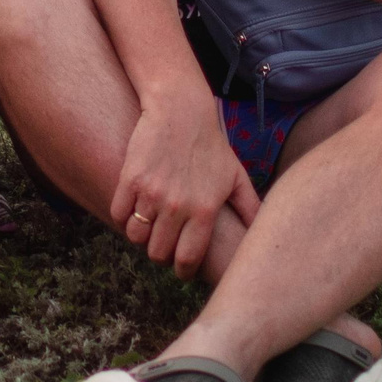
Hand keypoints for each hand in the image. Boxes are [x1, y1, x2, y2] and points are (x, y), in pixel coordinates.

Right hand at [111, 91, 261, 279]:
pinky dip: (123, 217)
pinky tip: (133, 209)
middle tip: (164, 246)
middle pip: (158, 252)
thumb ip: (249, 208)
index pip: (188, 258)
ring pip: (136, 236)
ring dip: (140, 236)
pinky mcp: (130, 179)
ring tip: (148, 227)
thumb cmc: (211, 145)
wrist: (181, 111)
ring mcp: (151, 193)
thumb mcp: (236, 176)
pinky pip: (118, 214)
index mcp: (204, 211)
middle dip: (161, 254)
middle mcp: (177, 206)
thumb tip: (262, 233)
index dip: (183, 270)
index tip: (181, 269)